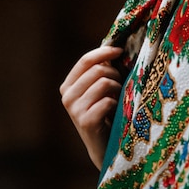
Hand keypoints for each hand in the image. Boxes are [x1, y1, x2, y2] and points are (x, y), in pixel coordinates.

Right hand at [60, 45, 123, 169]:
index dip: (104, 52)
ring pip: (104, 83)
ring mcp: (74, 110)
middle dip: (115, 74)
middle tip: (120, 84)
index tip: (120, 51)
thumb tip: (115, 43)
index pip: (86, 60)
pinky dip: (116, 102)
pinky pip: (107, 100)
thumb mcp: (99, 87)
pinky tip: (115, 110)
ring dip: (118, 88)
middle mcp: (67, 96)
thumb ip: (101, 68)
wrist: (105, 146)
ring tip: (118, 98)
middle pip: (98, 70)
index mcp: (68, 85)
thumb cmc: (106, 110)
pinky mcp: (86, 121)